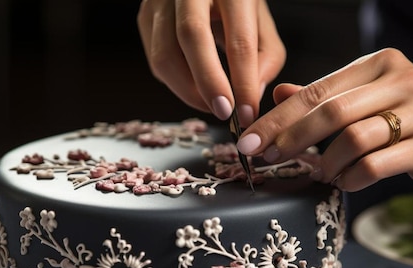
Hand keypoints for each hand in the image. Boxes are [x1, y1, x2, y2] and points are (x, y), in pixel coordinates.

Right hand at [137, 0, 285, 126]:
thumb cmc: (235, 2)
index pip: (238, 39)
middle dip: (208, 83)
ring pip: (165, 54)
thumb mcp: (261, 20)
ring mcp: (160, 1)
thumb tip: (252, 95)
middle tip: (224, 112)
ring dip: (188, 90)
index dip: (244, 82)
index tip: (247, 113)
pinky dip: (176, 82)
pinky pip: (156, 60)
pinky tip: (194, 87)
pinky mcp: (145, 16)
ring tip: (211, 105)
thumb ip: (267, 56)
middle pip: (191, 37)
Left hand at [236, 48, 412, 206]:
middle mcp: (405, 80)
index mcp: (382, 64)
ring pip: (353, 138)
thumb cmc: (410, 130)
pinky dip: (351, 178)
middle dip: (289, 138)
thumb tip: (278, 93)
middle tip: (264, 158)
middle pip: (331, 112)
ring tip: (319, 173)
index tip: (248, 139)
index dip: (277, 117)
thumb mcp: (368, 106)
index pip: (318, 91)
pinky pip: (375, 165)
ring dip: (326, 162)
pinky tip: (344, 183)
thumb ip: (325, 98)